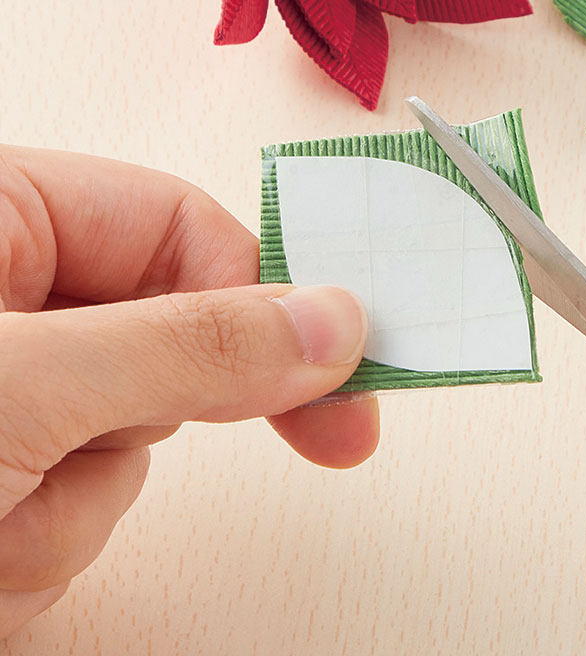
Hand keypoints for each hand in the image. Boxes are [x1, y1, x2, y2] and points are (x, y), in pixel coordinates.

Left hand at [0, 146, 378, 637]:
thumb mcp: (18, 387)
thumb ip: (190, 346)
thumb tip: (333, 321)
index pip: (184, 229)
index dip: (274, 296)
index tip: (352, 366)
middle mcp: (0, 295)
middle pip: (163, 344)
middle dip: (147, 425)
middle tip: (242, 451)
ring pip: (116, 449)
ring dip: (64, 510)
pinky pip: (64, 513)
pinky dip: (25, 554)